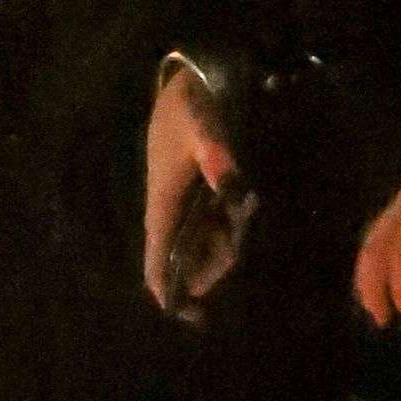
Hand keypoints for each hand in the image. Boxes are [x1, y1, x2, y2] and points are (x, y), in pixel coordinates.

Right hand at [144, 65, 242, 312]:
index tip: (194, 316)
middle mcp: (168, 213)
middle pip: (185, 263)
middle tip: (239, 235)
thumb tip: (233, 187)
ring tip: (243, 211)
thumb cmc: (188, 109)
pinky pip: (209, 225)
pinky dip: (227, 226)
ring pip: (200, 246)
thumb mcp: (203, 129)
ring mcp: (182, 205)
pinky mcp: (195, 194)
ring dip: (224, 243)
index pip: (156, 266)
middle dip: (214, 264)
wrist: (185, 83)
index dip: (171, 294)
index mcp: (163, 207)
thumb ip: (217, 157)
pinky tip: (242, 205)